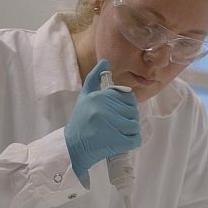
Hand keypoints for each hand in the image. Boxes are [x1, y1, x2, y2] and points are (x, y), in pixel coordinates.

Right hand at [65, 59, 140, 178]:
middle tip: (118, 124)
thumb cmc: (80, 120)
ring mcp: (109, 125)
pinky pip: (135, 139)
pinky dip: (132, 142)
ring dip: (131, 131)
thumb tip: (105, 61)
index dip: (127, 105)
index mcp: (99, 97)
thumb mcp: (85, 96)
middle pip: (133, 111)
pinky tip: (123, 141)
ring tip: (120, 133)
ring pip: (135, 125)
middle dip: (129, 119)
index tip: (119, 112)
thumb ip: (94, 78)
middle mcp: (103, 109)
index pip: (128, 97)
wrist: (72, 146)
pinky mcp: (114, 141)